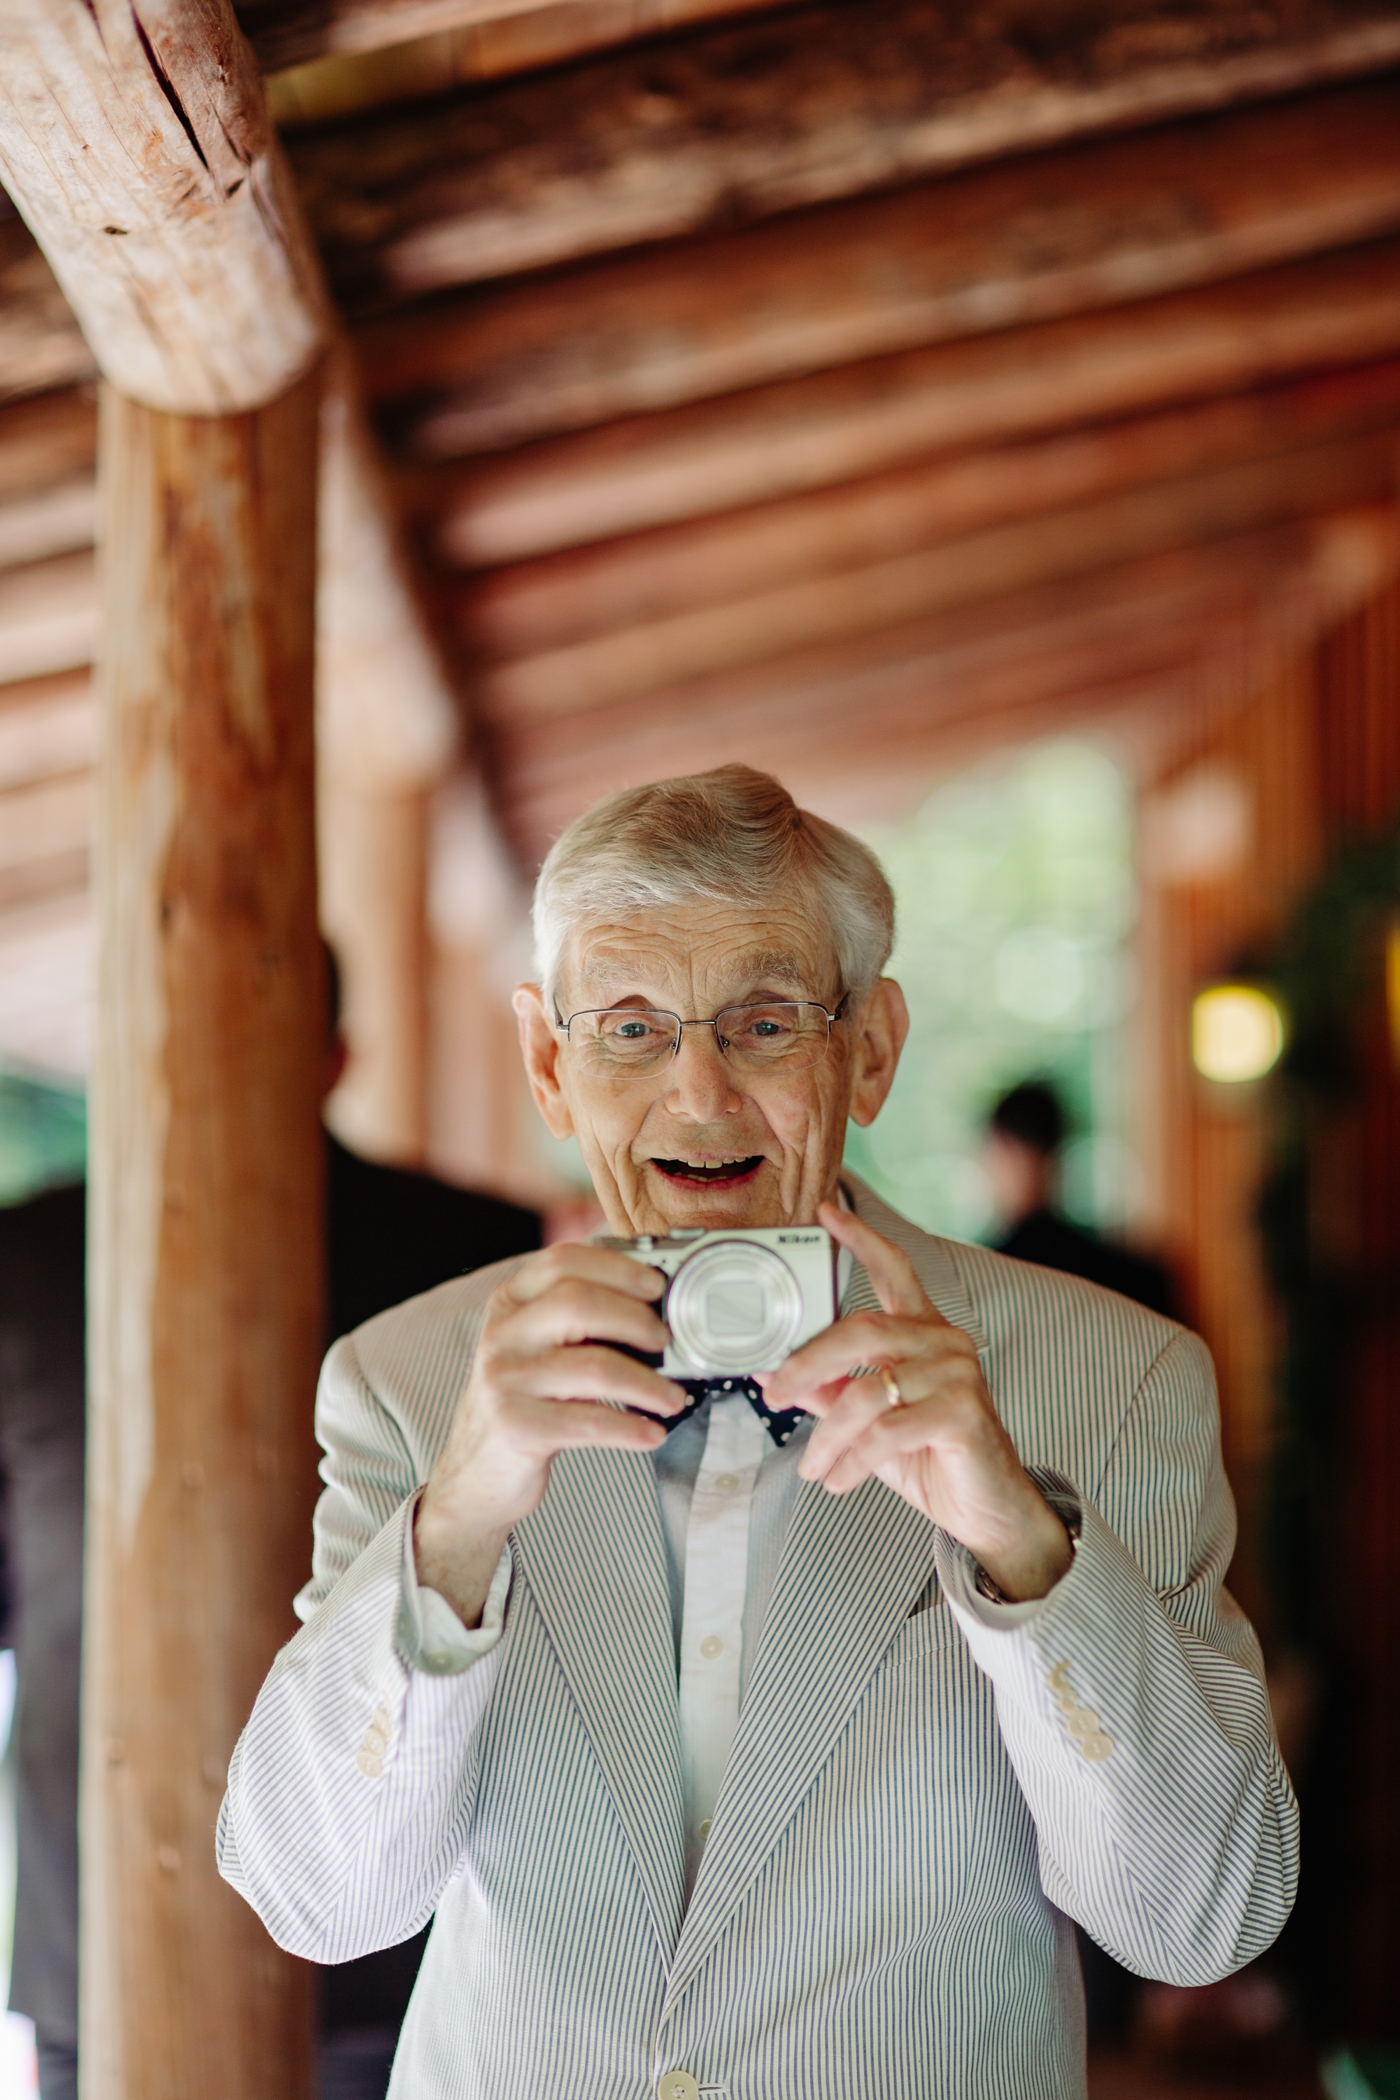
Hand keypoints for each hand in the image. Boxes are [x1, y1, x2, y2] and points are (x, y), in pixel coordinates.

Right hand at [414, 1245, 684, 1627]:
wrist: (475, 1472)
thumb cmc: (524, 1401)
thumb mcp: (537, 1346)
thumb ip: (580, 1318)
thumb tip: (657, 1306)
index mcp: (510, 1302)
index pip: (564, 1261)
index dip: (618, 1267)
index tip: (656, 1285)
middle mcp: (502, 1334)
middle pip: (579, 1303)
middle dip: (637, 1319)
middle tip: (667, 1342)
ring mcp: (505, 1380)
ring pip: (594, 1366)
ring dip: (647, 1383)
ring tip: (672, 1397)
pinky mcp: (516, 1427)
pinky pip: (589, 1422)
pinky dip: (631, 1428)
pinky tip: (652, 1432)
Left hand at [759, 1203, 1072, 1601]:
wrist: (987, 1509)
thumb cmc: (927, 1457)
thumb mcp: (869, 1421)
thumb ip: (829, 1391)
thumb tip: (772, 1374)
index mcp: (923, 1332)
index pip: (894, 1270)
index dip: (861, 1239)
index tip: (825, 1212)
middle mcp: (944, 1342)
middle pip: (863, 1329)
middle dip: (808, 1361)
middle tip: (774, 1395)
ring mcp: (958, 1374)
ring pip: (869, 1391)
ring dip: (828, 1435)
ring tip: (811, 1467)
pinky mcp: (963, 1413)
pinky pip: (888, 1431)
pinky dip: (853, 1460)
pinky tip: (838, 1480)